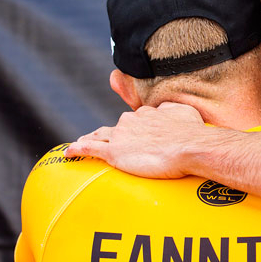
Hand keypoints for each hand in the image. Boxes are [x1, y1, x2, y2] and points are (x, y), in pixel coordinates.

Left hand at [64, 102, 205, 177]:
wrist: (190, 146)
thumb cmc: (192, 132)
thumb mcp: (184, 112)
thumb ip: (171, 109)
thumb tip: (166, 109)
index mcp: (146, 113)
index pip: (134, 120)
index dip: (132, 128)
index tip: (132, 133)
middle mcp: (130, 121)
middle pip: (115, 127)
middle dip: (111, 134)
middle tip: (109, 143)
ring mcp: (120, 136)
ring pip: (98, 136)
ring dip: (88, 139)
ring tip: (81, 144)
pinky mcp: (114, 152)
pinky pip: (89, 149)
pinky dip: (77, 150)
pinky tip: (69, 152)